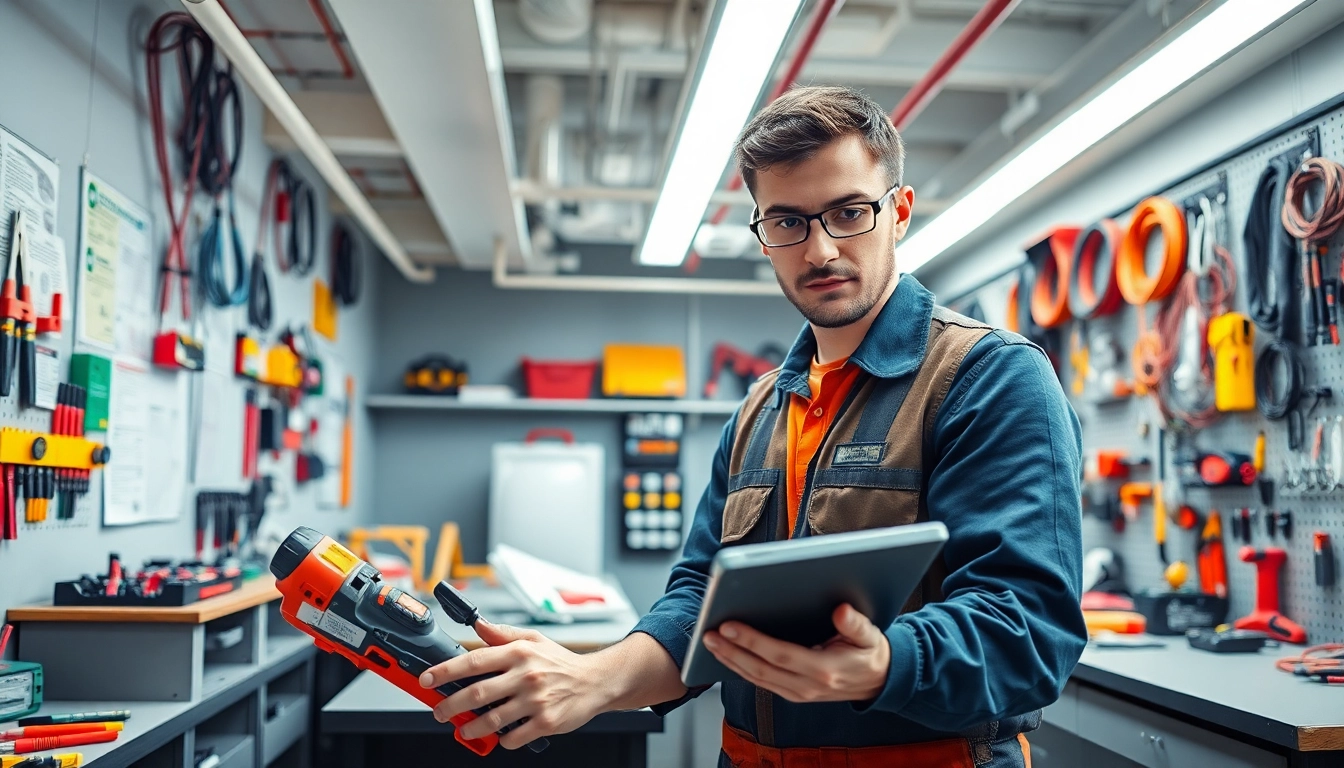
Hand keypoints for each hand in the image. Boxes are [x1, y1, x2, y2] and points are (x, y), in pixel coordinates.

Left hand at [419, 619, 606, 749]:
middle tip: (439, 711)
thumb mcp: (533, 639)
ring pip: (492, 719)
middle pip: (476, 693)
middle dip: (450, 705)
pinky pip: (514, 737)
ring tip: (463, 729)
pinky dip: (502, 739)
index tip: (428, 679)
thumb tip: (478, 625)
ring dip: (471, 728)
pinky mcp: (546, 722)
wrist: (596, 681)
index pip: (473, 660)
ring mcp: (535, 701)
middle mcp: (525, 675)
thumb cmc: (561, 662)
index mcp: (519, 653)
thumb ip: (502, 634)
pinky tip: (499, 735)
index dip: (446, 671)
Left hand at [703, 603, 889, 703]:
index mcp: (824, 668)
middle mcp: (808, 685)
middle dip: (731, 651)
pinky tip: (726, 656)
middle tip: (708, 634)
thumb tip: (841, 611)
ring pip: (757, 679)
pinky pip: (762, 683)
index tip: (730, 627)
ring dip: (730, 661)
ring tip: (710, 643)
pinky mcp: (794, 693)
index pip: (780, 655)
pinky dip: (740, 670)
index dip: (752, 641)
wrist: (880, 682)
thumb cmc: (870, 654)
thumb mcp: (870, 636)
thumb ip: (855, 624)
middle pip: (761, 669)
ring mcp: (799, 693)